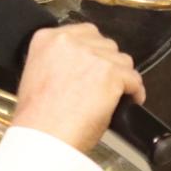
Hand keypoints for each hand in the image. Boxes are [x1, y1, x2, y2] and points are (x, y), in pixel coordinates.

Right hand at [11, 23, 144, 152]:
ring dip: (121, 77)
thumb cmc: (37, 118)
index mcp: (47, 39)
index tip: (95, 66)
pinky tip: (130, 101)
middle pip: (105, 44)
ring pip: (122, 60)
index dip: (94, 51)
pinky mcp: (111, 74)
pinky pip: (134, 79)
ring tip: (117, 95)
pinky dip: (135, 92)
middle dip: (107, 64)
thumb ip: (56, 62)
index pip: (84, 32)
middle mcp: (70, 42)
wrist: (44, 137)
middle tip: (103, 84)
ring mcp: (93, 56)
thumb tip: (78, 68)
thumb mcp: (35, 76)